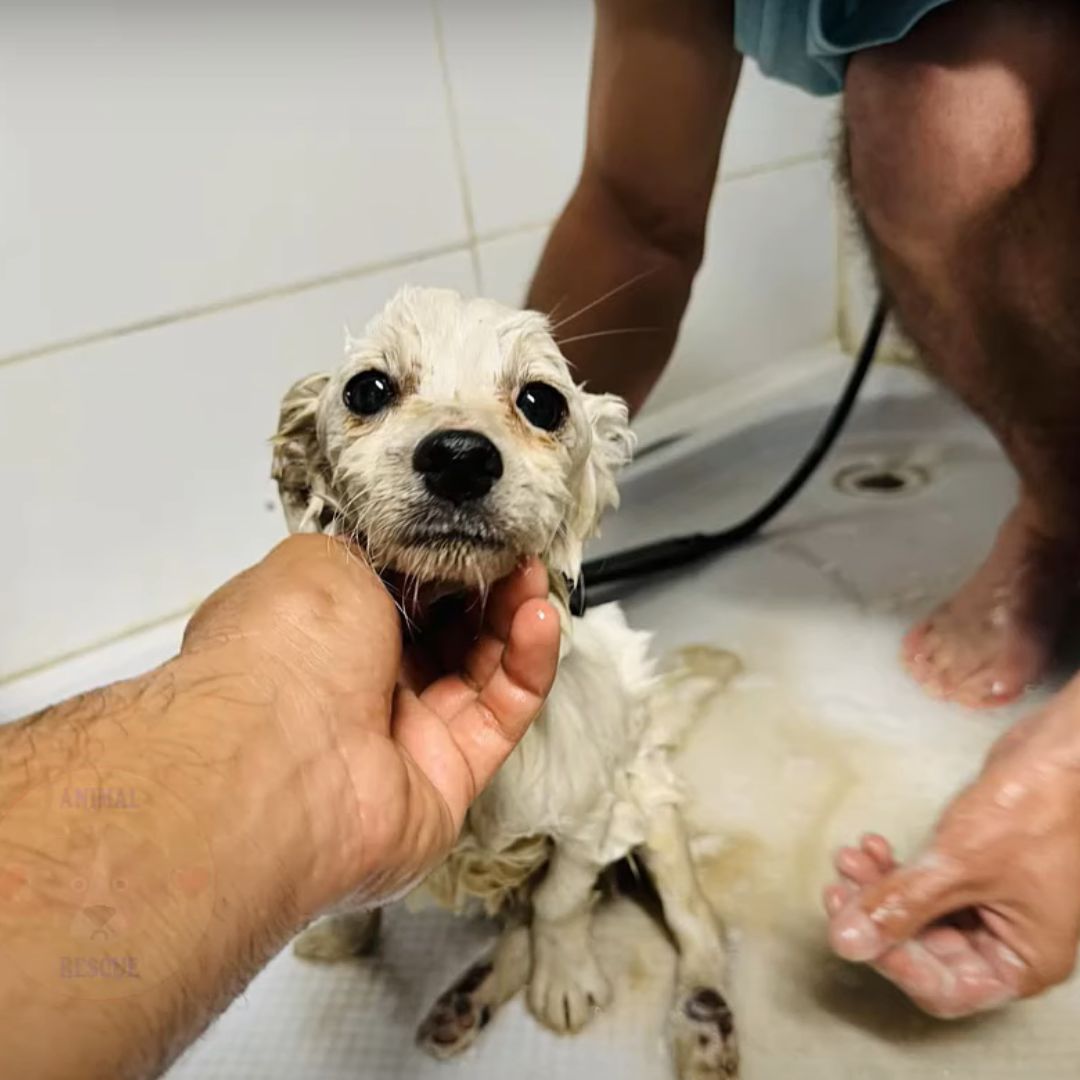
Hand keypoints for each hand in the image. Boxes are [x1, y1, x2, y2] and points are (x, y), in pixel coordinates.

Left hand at [181, 534, 559, 913]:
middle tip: (513, 552)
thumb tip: (408, 549)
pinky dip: (527, 666)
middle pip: (442, 630)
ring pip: (478, 669)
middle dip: (482, 587)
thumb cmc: (286, 648)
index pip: (391, 592)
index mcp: (318, 633)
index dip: (437, 561)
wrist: (280, 761)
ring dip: (511, 619)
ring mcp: (403, 734)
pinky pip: (501, 715)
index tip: (472, 532)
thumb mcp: (318, 560)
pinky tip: (538, 620)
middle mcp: (357, 685)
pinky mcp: (448, 777)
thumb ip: (372, 552)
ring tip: (533, 576)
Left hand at [823, 680, 1079, 1016]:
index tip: (853, 927)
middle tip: (838, 888)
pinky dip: (899, 870)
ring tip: (850, 858)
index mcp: (1023, 963)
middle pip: (926, 952)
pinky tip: (873, 846)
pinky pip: (928, 886)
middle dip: (880, 917)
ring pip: (921, 915)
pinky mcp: (977, 874)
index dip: (894, 963)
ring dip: (882, 889)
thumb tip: (846, 943)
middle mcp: (1009, 943)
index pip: (945, 989)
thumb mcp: (958, 866)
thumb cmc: (1028, 814)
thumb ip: (900, 907)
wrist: (1056, 756)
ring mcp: (994, 908)